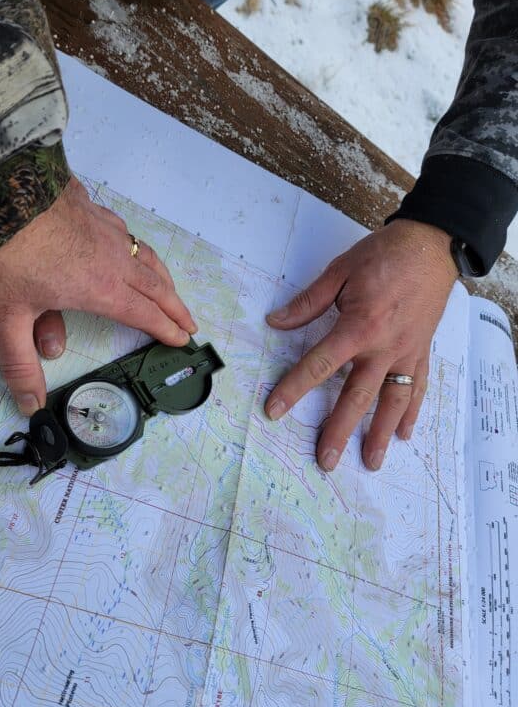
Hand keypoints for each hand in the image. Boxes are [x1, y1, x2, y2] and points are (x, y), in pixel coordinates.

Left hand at [0, 176, 194, 414]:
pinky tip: (127, 244)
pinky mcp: (89, 204)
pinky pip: (123, 230)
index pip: (143, 314)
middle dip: (174, 306)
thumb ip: (19, 364)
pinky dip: (135, 245)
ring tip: (168, 286)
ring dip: (161, 275)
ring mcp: (102, 227)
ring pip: (143, 254)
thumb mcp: (5, 316)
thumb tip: (31, 405)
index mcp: (99, 288)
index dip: (164, 329)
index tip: (181, 339)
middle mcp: (111, 257)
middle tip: (189, 321)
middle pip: (155, 285)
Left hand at [265, 219, 457, 471]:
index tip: (274, 410)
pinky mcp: (421, 351)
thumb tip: (277, 321)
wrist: (432, 245)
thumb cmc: (385, 255)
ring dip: (381, 433)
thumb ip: (309, 302)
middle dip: (339, 430)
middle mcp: (385, 347)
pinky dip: (412, 412)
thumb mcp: (340, 271)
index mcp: (359, 326)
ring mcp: (407, 352)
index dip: (294, 388)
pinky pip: (417, 387)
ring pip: (392, 401)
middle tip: (326, 460)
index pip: (320, 365)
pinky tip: (405, 433)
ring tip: (371, 461)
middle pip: (357, 396)